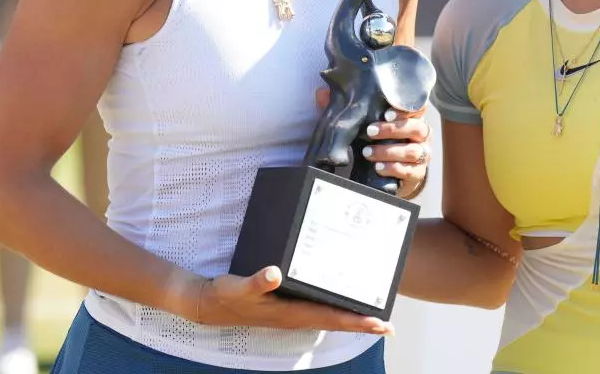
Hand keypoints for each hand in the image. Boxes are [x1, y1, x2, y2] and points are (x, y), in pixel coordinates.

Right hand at [191, 267, 392, 334]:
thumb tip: (274, 273)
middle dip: (362, 323)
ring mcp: (292, 313)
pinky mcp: (287, 305)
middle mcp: (296, 316)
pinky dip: (334, 307)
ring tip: (373, 315)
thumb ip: (256, 282)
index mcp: (291, 312)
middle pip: (336, 321)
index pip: (331, 318)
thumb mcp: (239, 287)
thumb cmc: (228, 296)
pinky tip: (342, 300)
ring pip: (329, 316)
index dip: (356, 322)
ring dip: (351, 317)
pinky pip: (318, 308)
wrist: (210, 303)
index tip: (380, 324)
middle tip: (388, 325)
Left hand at [315, 88, 432, 198]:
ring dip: (389, 151)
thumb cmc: (374, 140)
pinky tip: (378, 168)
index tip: (386, 112)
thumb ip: (345, 108)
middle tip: (369, 131)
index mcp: (410, 117)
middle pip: (417, 128)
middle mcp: (420, 134)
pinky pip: (411, 171)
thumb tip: (321, 93)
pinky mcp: (417, 174)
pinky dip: (394, 169)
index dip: (405, 108)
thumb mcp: (361, 124)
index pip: (417, 107)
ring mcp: (421, 154)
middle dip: (393, 129)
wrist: (384, 173)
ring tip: (367, 153)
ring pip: (413, 151)